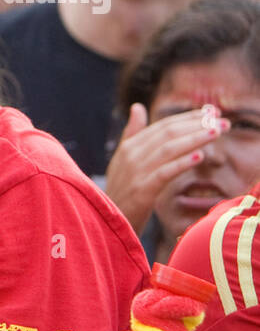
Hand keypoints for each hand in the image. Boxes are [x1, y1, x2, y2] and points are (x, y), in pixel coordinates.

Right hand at [105, 104, 226, 230]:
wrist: (107, 223)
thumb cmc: (121, 192)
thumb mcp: (123, 160)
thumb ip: (132, 133)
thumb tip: (137, 107)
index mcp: (128, 147)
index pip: (163, 126)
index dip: (188, 118)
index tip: (212, 113)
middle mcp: (131, 156)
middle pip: (167, 134)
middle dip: (197, 125)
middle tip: (223, 122)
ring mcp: (135, 173)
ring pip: (168, 149)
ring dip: (195, 139)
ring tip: (217, 133)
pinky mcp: (141, 191)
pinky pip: (164, 173)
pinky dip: (181, 164)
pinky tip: (199, 157)